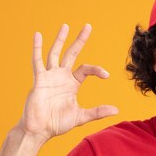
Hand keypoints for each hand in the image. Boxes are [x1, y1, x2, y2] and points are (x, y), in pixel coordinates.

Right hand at [17, 23, 118, 141]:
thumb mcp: (81, 116)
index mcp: (72, 84)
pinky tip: (38, 35)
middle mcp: (61, 77)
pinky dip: (37, 48)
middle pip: (72, 54)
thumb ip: (97, 112)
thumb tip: (117, 110)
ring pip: (55, 53)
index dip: (96, 69)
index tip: (106, 75)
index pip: (86, 69)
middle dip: (79, 40)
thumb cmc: (57, 123)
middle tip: (88, 26)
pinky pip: (37, 61)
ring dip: (60, 40)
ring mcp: (50, 76)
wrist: (40, 129)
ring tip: (66, 26)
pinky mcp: (39, 79)